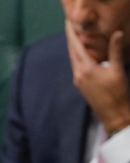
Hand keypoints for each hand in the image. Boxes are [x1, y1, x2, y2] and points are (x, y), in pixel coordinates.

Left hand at [66, 21, 129, 135]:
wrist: (113, 115)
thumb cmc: (117, 94)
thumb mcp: (118, 70)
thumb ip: (115, 51)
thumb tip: (117, 33)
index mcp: (86, 69)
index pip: (76, 47)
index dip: (72, 34)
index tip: (68, 23)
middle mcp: (78, 74)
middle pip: (72, 52)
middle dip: (71, 39)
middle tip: (70, 26)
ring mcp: (79, 81)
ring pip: (73, 60)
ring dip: (73, 48)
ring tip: (73, 37)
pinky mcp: (82, 85)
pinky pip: (77, 67)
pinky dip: (77, 57)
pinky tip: (80, 54)